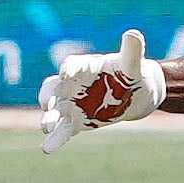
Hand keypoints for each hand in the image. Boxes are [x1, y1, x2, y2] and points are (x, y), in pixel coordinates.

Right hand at [37, 28, 162, 153]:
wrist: (137, 95)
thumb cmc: (133, 73)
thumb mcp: (134, 64)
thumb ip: (131, 51)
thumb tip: (133, 33)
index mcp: (85, 66)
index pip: (72, 65)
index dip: (68, 69)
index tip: (66, 74)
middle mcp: (73, 84)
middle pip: (53, 88)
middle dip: (48, 95)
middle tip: (48, 104)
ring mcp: (72, 104)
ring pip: (54, 111)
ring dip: (48, 118)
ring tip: (46, 127)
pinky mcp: (77, 122)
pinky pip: (62, 131)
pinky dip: (54, 140)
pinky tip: (46, 149)